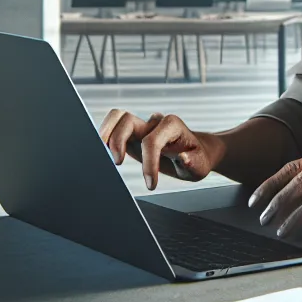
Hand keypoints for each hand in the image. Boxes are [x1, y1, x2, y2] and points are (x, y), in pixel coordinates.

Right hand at [98, 110, 223, 189]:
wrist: (197, 152)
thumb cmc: (198, 158)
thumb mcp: (201, 165)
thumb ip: (192, 162)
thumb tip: (182, 157)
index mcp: (172, 126)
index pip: (152, 140)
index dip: (148, 163)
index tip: (151, 184)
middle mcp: (155, 123)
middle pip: (127, 119)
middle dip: (118, 140)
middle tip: (116, 163)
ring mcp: (142, 126)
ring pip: (117, 117)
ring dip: (105, 132)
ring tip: (100, 151)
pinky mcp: (133, 134)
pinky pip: (115, 127)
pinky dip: (106, 136)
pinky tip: (103, 152)